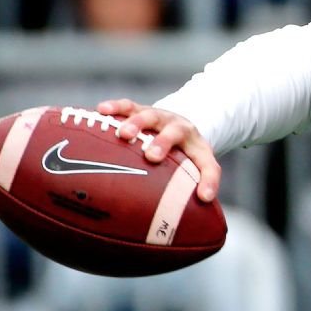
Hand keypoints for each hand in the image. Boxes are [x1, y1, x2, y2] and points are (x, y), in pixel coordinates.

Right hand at [96, 99, 220, 201]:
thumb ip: (201, 185)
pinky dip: (116, 107)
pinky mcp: (141, 110)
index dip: (208, 180)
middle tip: (151, 156)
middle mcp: (179, 128)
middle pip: (176, 131)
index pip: (207, 164)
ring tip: (123, 133)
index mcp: (197, 147)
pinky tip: (102, 110)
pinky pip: (128, 106)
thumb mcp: (198, 167)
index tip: (203, 196)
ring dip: (138, 123)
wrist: (178, 125)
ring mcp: (160, 117)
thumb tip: (203, 204)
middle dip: (163, 143)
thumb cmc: (186, 154)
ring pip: (151, 115)